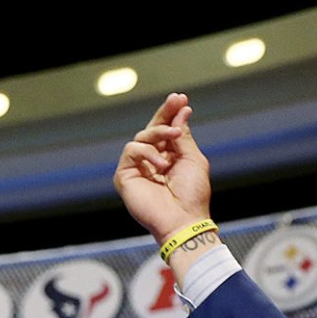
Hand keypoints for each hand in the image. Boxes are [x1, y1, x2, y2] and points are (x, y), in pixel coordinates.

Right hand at [114, 93, 212, 244]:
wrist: (183, 219)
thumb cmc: (192, 193)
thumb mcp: (192, 158)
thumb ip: (183, 136)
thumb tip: (182, 111)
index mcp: (169, 157)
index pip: (167, 130)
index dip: (172, 113)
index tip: (181, 98)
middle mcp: (152, 160)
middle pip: (152, 129)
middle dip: (164, 113)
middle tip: (176, 100)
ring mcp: (137, 168)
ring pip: (142, 136)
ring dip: (159, 133)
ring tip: (174, 137)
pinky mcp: (124, 175)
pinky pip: (131, 150)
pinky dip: (147, 152)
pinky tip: (161, 164)